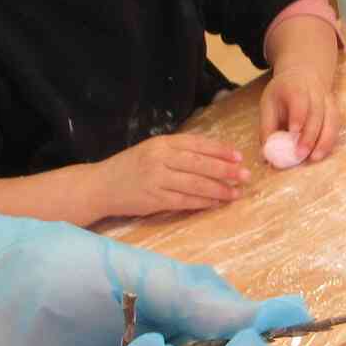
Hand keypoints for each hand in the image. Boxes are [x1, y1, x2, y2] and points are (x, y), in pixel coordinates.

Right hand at [93, 132, 249, 218]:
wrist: (100, 186)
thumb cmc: (130, 167)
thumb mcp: (151, 150)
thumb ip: (177, 151)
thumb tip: (213, 157)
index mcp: (161, 143)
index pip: (197, 144)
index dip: (220, 150)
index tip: (238, 156)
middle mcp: (159, 158)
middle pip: (200, 164)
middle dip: (225, 170)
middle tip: (245, 175)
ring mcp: (156, 179)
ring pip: (195, 184)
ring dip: (218, 189)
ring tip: (235, 192)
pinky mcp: (154, 199)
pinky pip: (184, 200)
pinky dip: (202, 202)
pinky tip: (216, 203)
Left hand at [260, 61, 341, 164]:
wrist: (303, 74)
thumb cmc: (282, 92)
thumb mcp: (268, 103)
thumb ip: (267, 128)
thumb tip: (265, 156)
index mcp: (295, 87)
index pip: (299, 100)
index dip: (298, 115)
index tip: (293, 131)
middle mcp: (315, 92)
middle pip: (317, 114)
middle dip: (309, 136)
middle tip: (300, 154)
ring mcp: (328, 101)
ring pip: (331, 120)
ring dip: (324, 141)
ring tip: (315, 158)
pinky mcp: (335, 110)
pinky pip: (336, 127)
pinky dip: (330, 141)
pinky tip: (322, 153)